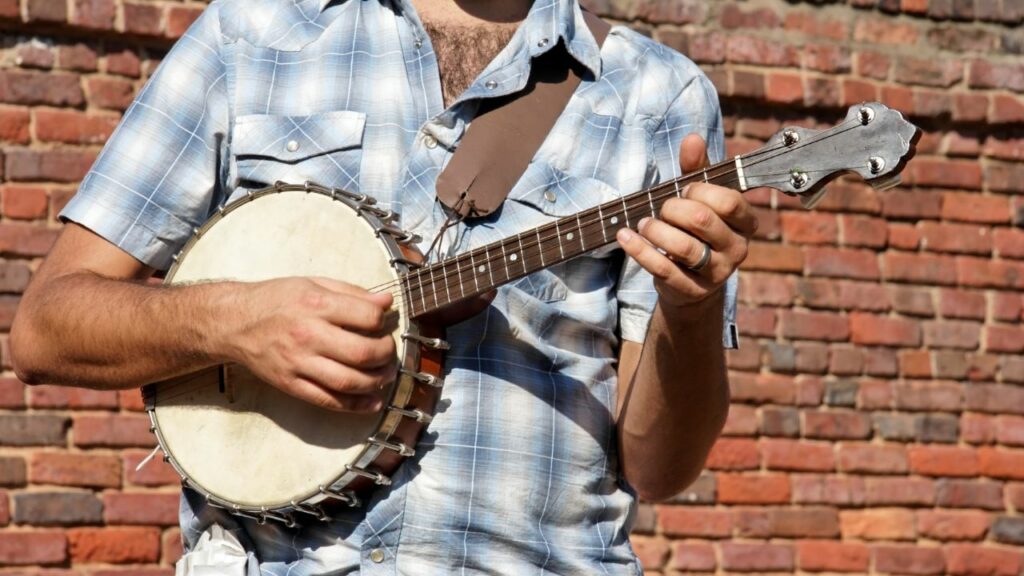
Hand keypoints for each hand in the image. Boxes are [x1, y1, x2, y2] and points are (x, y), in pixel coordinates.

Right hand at [222, 277, 397, 412]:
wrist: (233, 322)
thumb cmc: (275, 300)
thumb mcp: (313, 283)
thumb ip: (352, 292)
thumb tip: (386, 302)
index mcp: (316, 304)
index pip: (367, 317)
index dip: (383, 321)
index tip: (383, 322)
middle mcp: (308, 335)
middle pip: (362, 353)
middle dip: (386, 354)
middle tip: (389, 351)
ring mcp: (298, 363)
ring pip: (348, 381)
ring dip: (376, 382)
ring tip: (386, 375)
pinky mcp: (290, 384)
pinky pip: (328, 400)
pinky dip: (355, 405)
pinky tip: (372, 402)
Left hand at [616, 133, 758, 309]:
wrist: (689, 284)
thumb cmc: (696, 231)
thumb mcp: (700, 198)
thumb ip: (697, 169)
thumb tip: (692, 138)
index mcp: (745, 222)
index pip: (729, 200)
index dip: (701, 191)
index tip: (685, 190)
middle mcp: (737, 249)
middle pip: (703, 221)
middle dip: (674, 208)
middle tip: (662, 208)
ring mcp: (716, 273)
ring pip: (684, 248)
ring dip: (656, 230)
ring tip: (643, 223)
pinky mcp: (691, 290)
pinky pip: (663, 269)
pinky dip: (640, 250)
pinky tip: (625, 236)